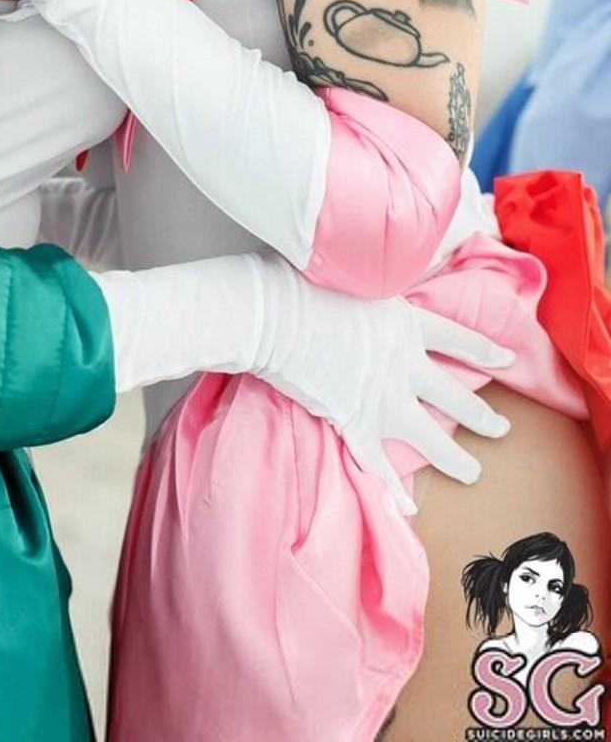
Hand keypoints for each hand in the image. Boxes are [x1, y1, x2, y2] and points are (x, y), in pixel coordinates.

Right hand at [258, 261, 513, 515]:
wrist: (272, 313)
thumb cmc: (302, 280)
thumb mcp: (352, 270)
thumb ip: (371, 282)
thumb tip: (369, 273)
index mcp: (406, 322)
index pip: (457, 339)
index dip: (484, 351)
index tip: (506, 360)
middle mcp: (405, 364)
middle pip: (455, 396)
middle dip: (482, 416)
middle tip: (501, 428)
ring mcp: (381, 398)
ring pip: (431, 438)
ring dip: (456, 459)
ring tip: (473, 472)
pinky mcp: (352, 421)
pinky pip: (378, 463)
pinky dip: (392, 489)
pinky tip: (408, 508)